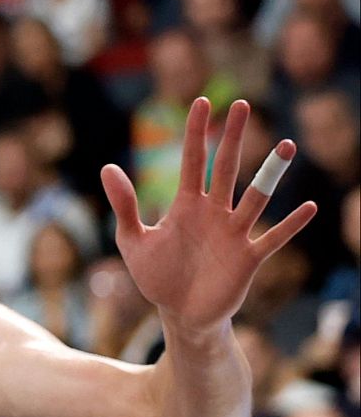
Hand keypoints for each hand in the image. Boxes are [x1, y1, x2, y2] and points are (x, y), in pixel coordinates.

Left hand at [100, 98, 317, 328]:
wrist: (179, 313)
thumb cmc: (157, 275)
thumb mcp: (133, 240)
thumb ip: (125, 205)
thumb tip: (108, 167)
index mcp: (187, 205)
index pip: (193, 161)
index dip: (196, 133)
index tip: (202, 102)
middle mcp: (214, 212)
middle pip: (226, 168)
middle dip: (232, 138)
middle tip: (242, 104)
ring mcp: (234, 233)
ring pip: (256, 197)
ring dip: (271, 174)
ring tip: (287, 146)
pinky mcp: (248, 258)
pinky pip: (272, 237)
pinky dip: (290, 225)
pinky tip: (307, 207)